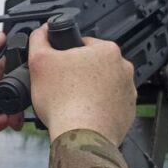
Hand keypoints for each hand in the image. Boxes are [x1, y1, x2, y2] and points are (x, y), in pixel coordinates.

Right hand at [28, 24, 135, 144]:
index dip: (66, 55)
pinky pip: (110, 105)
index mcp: (106, 51)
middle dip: (79, 73)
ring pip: (103, 85)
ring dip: (89, 90)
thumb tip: (43, 31)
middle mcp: (123, 69)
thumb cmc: (63, 101)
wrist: (80, 137)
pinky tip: (83, 113)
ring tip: (72, 102)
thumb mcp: (39, 61)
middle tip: (62, 87)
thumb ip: (39, 39)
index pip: (83, 45)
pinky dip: (98, 108)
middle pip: (94, 65)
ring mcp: (128, 92)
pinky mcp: (127, 112)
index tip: (58, 68)